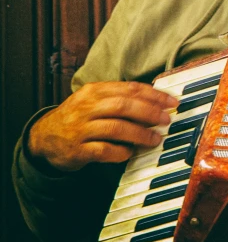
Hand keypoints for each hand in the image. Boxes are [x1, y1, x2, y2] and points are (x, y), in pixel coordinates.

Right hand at [28, 81, 178, 171]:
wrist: (43, 138)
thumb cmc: (78, 117)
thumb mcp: (94, 100)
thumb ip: (120, 98)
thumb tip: (156, 101)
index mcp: (94, 91)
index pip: (129, 88)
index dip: (153, 94)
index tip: (171, 101)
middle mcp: (86, 107)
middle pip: (124, 106)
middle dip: (149, 113)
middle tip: (166, 120)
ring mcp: (80, 129)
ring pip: (116, 128)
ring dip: (140, 134)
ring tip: (155, 139)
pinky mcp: (77, 150)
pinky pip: (104, 151)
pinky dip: (121, 152)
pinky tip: (131, 152)